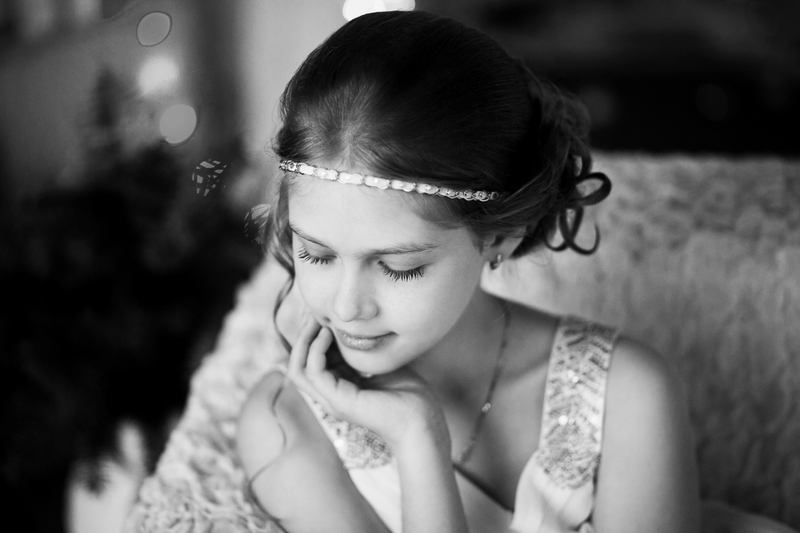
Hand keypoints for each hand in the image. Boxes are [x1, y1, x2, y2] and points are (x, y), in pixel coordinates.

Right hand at [287, 312, 449, 452]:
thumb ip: (364, 350)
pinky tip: (328, 334)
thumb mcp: (379, 364)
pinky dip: (316, 350)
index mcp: (338, 387)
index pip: (311, 360)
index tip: (323, 313)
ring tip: (317, 321)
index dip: (313, 336)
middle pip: (298, 364)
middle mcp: (330, 395)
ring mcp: (331, 400)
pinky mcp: (338, 400)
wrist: (420, 420)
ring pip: (298, 369)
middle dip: (303, 336)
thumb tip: (356, 326)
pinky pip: (314, 372)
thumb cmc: (407, 394)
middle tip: (314, 313)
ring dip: (304, 342)